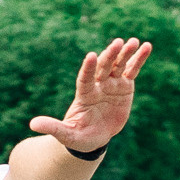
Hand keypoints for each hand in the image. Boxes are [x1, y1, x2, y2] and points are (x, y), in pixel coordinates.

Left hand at [28, 38, 152, 152]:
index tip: (91, 56)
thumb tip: (32, 124)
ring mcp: (112, 84)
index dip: (88, 68)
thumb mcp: (66, 134)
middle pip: (104, 67)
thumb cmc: (78, 136)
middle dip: (110, 56)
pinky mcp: (124, 86)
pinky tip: (147, 46)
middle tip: (117, 43)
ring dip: (126, 53)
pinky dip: (139, 59)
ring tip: (134, 42)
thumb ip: (53, 127)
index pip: (85, 78)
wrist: (93, 137)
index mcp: (84, 94)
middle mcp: (98, 85)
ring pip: (119, 66)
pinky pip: (132, 70)